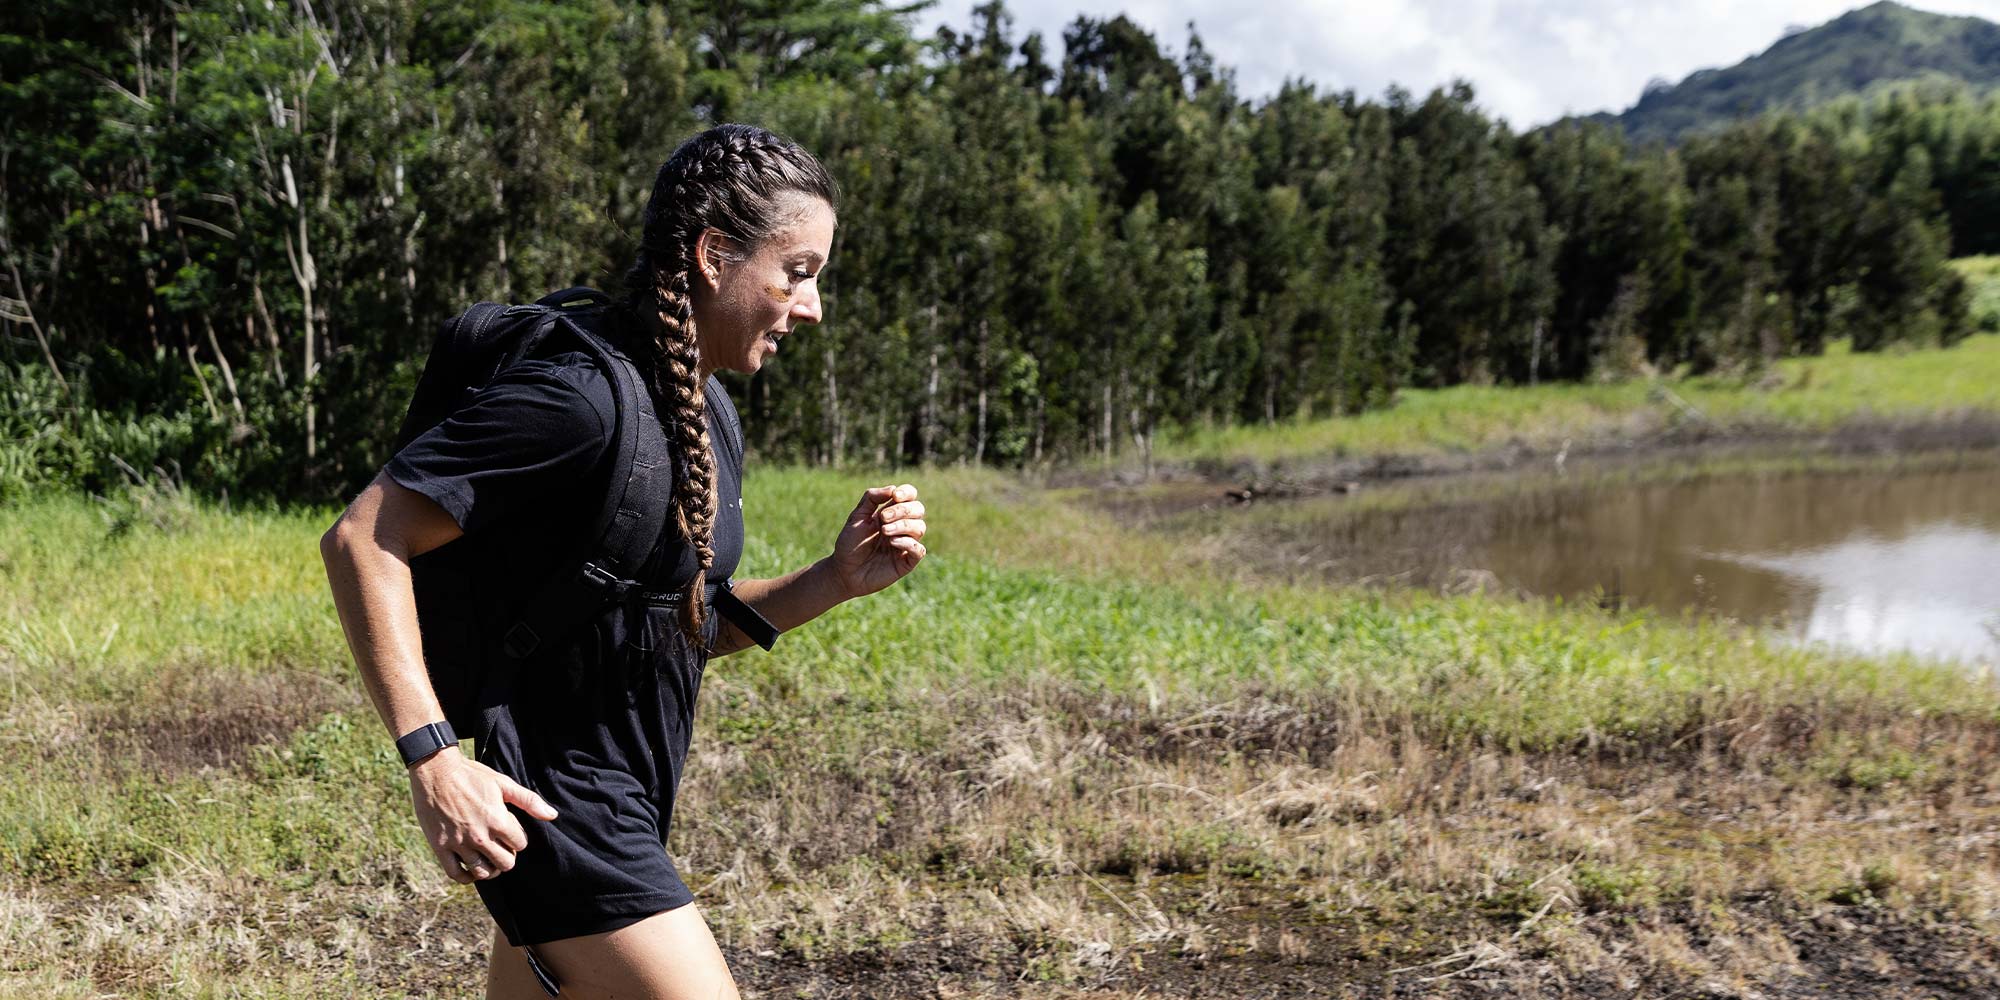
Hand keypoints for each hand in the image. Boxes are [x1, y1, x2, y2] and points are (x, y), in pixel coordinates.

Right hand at [407, 750, 558, 883]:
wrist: (436, 772)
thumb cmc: (472, 776)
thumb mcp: (503, 783)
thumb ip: (528, 801)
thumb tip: (552, 815)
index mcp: (497, 820)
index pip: (520, 844)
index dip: (518, 838)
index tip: (510, 831)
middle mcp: (479, 836)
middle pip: (505, 863)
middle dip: (507, 856)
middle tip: (501, 846)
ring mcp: (459, 843)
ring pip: (483, 872)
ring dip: (490, 868)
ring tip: (489, 859)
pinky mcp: (440, 847)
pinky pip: (456, 874)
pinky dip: (467, 877)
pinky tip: (471, 870)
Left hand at [829, 483, 926, 599]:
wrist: (844, 571)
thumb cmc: (850, 543)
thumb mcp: (857, 517)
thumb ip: (872, 499)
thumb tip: (893, 489)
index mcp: (891, 512)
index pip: (910, 496)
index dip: (907, 492)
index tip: (895, 496)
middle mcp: (902, 526)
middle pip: (918, 509)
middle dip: (902, 510)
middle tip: (883, 518)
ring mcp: (905, 544)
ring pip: (920, 528)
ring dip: (903, 525)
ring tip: (884, 531)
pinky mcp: (906, 562)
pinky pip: (919, 550)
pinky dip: (908, 543)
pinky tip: (892, 542)